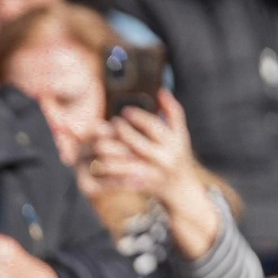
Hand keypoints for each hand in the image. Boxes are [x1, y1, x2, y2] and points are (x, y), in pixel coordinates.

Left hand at [93, 90, 218, 257]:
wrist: (180, 188)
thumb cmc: (178, 154)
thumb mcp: (180, 133)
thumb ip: (173, 111)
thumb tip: (161, 90)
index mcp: (173, 142)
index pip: (153, 126)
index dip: (137, 117)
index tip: (124, 111)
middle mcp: (163, 158)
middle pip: (136, 143)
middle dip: (121, 132)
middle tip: (110, 123)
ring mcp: (152, 174)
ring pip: (125, 164)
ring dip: (109, 154)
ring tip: (98, 143)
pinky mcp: (142, 186)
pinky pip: (120, 181)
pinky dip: (107, 174)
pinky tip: (97, 164)